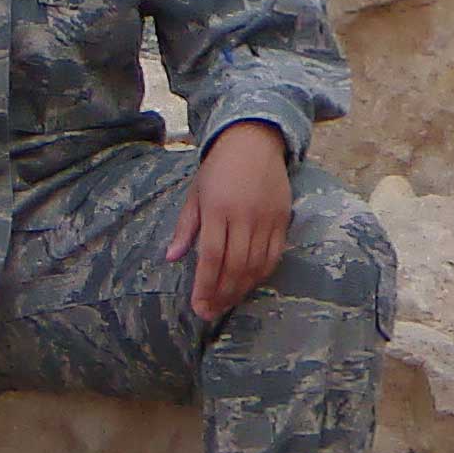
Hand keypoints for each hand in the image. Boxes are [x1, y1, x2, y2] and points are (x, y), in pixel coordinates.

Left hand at [165, 121, 296, 319]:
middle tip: (210, 312)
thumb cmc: (218, 167)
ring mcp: (266, 218)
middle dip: (221, 294)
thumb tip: (171, 257)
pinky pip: (274, 255)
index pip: (211, 257)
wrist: (253, 140)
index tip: (198, 306)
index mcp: (217, 208)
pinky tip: (248, 284)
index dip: (204, 286)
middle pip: (234, 266)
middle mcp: (243, 215)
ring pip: (255, 265)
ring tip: (226, 303)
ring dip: (240, 289)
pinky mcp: (283, 219)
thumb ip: (186, 227)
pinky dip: (261, 274)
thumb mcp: (196, 193)